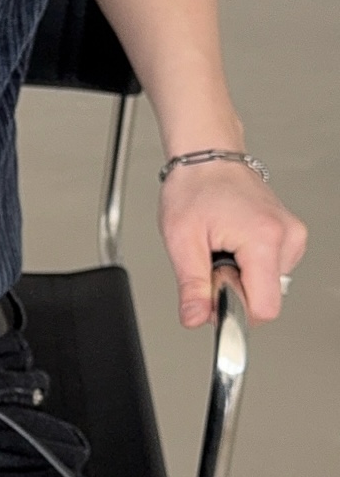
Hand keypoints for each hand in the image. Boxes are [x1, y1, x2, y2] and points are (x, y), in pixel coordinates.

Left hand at [159, 161, 306, 327]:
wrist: (208, 158)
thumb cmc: (195, 187)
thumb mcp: (182, 240)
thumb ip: (192, 285)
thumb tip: (196, 318)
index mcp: (264, 239)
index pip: (264, 308)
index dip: (234, 309)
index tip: (213, 292)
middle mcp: (287, 238)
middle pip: (265, 299)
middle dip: (233, 290)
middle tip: (212, 260)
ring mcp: (292, 237)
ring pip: (267, 287)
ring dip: (239, 278)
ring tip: (221, 247)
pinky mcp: (290, 237)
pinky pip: (269, 271)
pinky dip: (248, 266)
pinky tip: (233, 244)